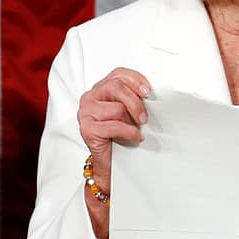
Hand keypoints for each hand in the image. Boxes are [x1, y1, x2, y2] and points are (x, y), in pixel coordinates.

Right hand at [76, 67, 150, 238]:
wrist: (109, 164)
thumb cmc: (119, 137)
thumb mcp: (127, 113)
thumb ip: (132, 99)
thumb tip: (152, 94)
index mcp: (99, 90)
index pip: (117, 74)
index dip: (135, 80)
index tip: (149, 92)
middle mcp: (89, 99)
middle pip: (115, 87)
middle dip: (135, 101)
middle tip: (145, 117)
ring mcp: (85, 114)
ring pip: (116, 108)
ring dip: (132, 120)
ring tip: (137, 130)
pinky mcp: (87, 130)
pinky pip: (114, 126)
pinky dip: (129, 132)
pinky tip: (134, 138)